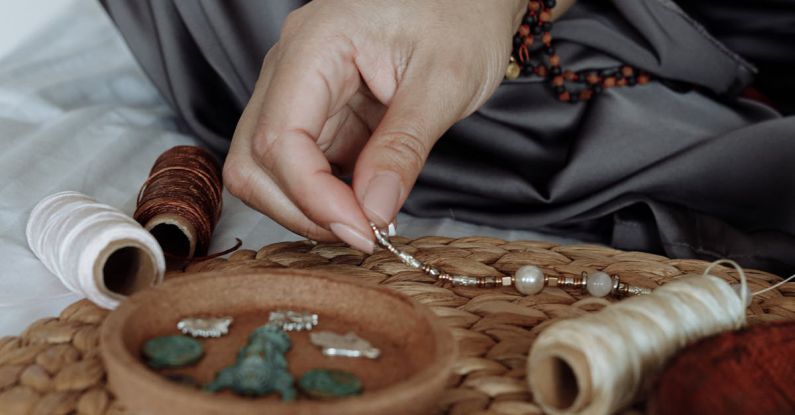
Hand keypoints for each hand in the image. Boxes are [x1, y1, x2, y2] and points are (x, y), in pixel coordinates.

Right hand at [223, 0, 526, 251]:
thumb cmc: (462, 13)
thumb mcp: (446, 80)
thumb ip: (403, 148)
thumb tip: (370, 213)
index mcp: (315, 45)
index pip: (279, 139)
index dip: (313, 198)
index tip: (363, 231)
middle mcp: (291, 66)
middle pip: (254, 159)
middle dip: (300, 209)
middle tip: (363, 233)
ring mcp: (300, 90)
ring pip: (268, 169)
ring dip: (308, 207)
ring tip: (367, 221)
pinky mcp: (320, 112)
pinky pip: (301, 165)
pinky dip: (324, 195)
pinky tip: (364, 203)